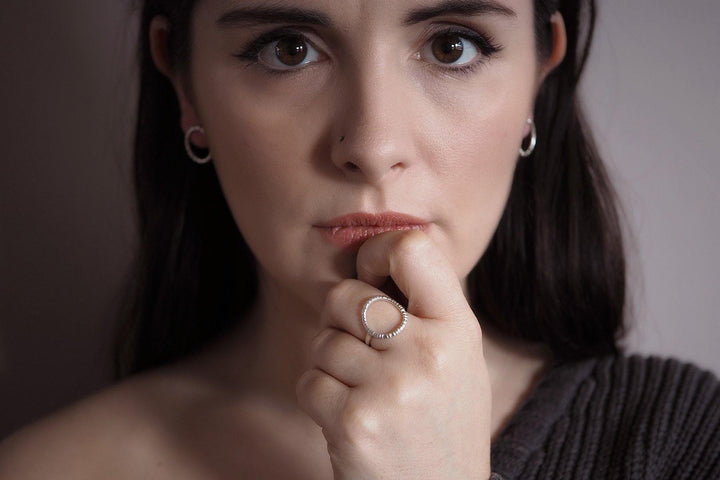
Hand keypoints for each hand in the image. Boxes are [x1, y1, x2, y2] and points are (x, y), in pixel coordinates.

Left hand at [296, 230, 491, 478]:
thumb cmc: (442, 425)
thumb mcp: (459, 361)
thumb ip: (426, 311)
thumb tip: (371, 257)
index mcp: (458, 330)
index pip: (412, 249)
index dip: (378, 251)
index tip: (369, 273)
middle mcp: (429, 354)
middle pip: (346, 296)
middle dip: (339, 319)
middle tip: (359, 350)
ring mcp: (391, 389)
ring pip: (323, 342)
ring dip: (331, 366)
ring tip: (363, 394)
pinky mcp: (354, 422)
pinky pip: (310, 381)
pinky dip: (319, 398)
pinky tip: (348, 419)